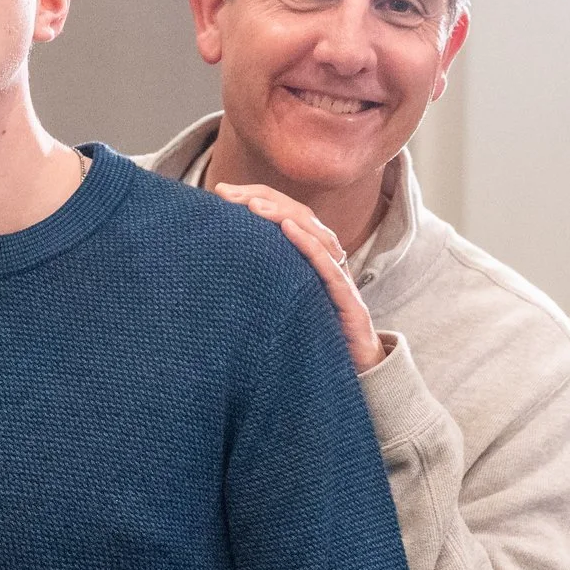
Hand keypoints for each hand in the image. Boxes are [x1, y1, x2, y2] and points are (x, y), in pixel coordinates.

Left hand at [210, 182, 386, 370]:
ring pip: (314, 234)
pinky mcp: (349, 301)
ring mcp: (339, 279)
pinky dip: (309, 244)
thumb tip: (215, 265)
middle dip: (262, 199)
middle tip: (227, 193)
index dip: (256, 199)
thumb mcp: (277, 305)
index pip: (284, 215)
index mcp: (309, 260)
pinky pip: (329, 267)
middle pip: (297, 216)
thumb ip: (258, 282)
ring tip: (253, 204)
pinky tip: (287, 228)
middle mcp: (327, 262)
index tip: (220, 192)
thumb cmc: (311, 340)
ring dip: (282, 214)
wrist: (355, 377)